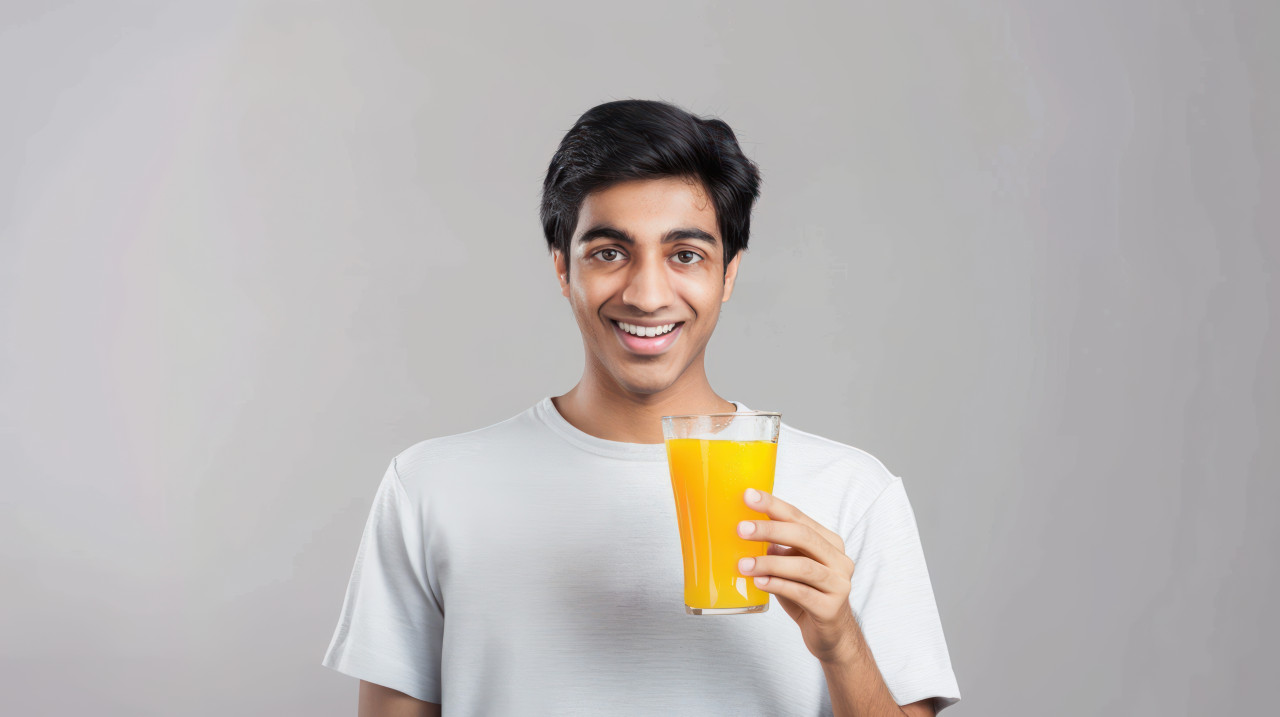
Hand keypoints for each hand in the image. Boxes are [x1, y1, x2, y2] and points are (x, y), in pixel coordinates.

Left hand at [738, 488, 858, 663]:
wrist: (831, 635)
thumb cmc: (806, 595)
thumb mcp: (791, 567)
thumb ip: (777, 549)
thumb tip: (744, 529)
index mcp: (829, 543)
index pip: (799, 517)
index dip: (773, 505)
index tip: (748, 495)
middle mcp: (839, 560)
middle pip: (803, 537)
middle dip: (770, 529)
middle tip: (740, 529)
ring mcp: (839, 584)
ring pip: (802, 566)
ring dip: (769, 563)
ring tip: (742, 564)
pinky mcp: (832, 608)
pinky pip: (802, 593)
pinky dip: (777, 585)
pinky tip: (758, 583)